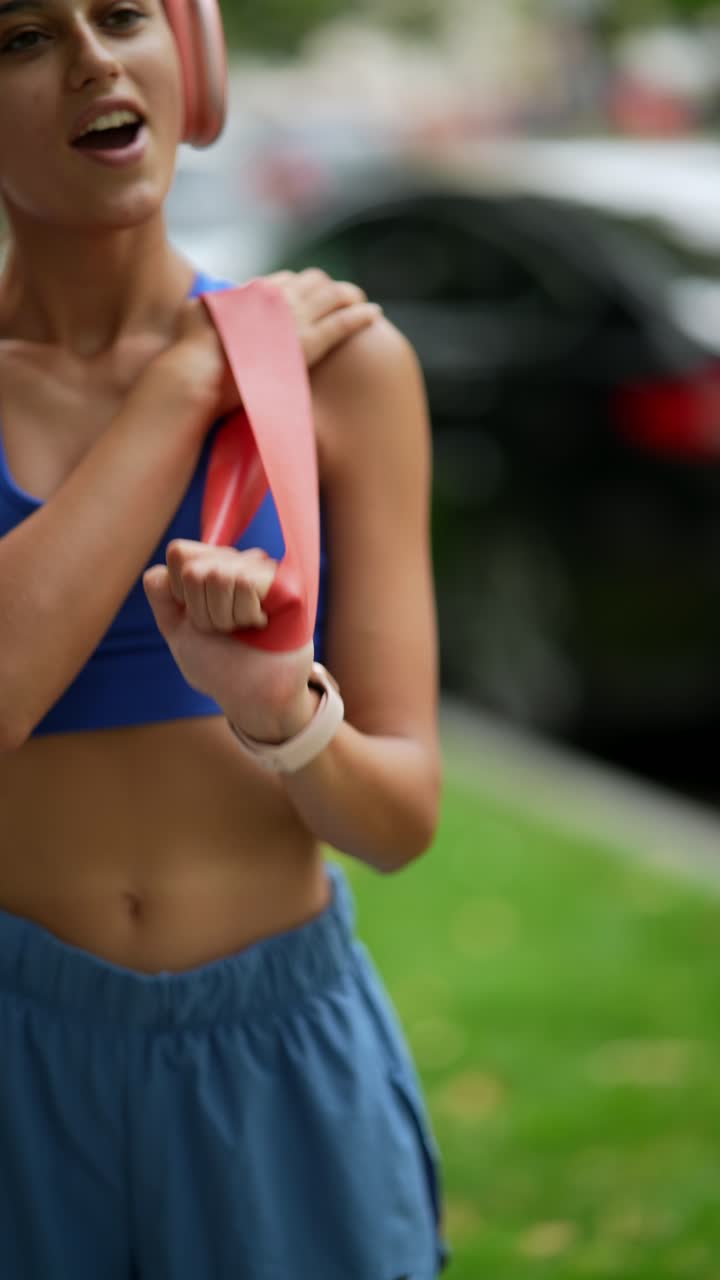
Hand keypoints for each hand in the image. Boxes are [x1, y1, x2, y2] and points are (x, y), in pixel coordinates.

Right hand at [139, 269, 380, 424]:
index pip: (284, 282)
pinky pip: (343, 322)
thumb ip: (210, 306)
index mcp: (250, 290)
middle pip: (312, 283)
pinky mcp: (307, 343)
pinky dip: (360, 316)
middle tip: (342, 296)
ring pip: (332, 297)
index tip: (307, 295)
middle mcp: (275, 296)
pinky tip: (374, 314)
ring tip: (361, 302)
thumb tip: (209, 302)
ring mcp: (293, 318)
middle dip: (328, 288)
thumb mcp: (193, 317)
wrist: (198, 374)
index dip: (298, 288)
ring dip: (348, 296)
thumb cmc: (189, 355)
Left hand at [143, 540, 315, 741]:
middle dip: (202, 612)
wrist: (253, 695)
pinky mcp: (284, 580)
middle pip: (194, 569)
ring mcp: (262, 568)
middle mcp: (237, 561)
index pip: (179, 552)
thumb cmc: (219, 664)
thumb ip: (161, 597)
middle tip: (225, 629)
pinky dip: (246, 614)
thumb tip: (159, 570)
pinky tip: (261, 624)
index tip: (198, 619)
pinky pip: (246, 582)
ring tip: (244, 629)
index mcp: (211, 567)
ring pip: (219, 576)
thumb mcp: (178, 631)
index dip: (179, 593)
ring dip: (226, 617)